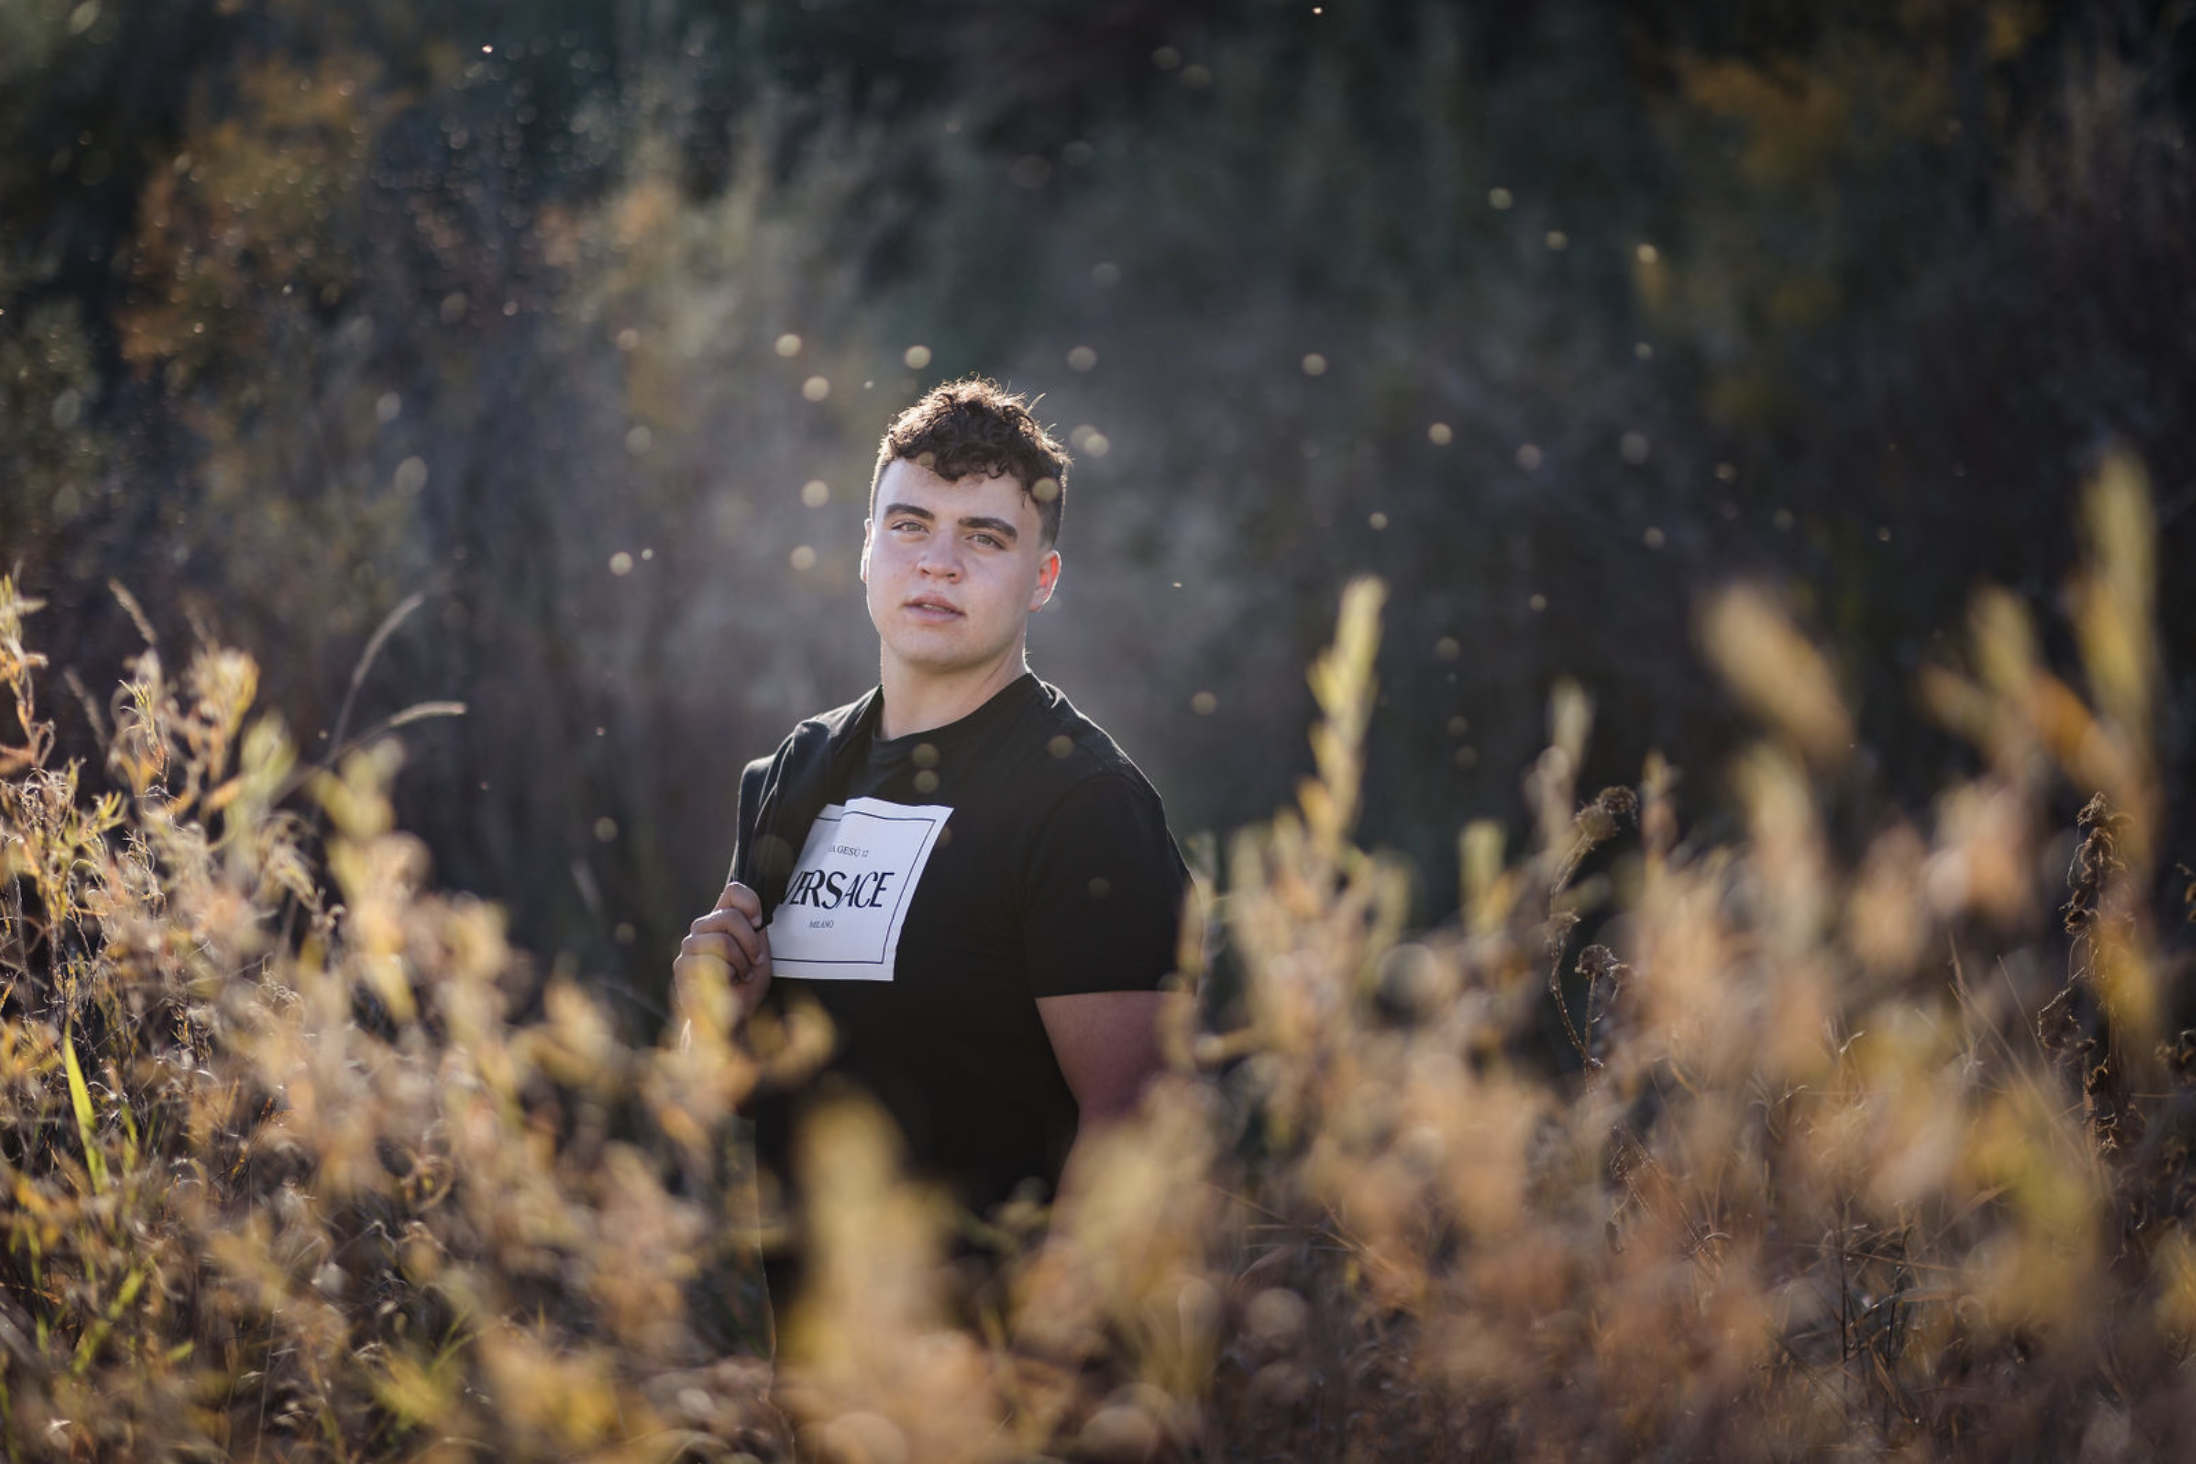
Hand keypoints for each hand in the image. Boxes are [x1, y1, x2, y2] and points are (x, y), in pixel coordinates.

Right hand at [672, 881, 772, 1041]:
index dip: (750, 902)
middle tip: (755, 962)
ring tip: (742, 976)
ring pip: (721, 940)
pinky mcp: (682, 965)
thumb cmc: (746, 986)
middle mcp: (703, 928)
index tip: (760, 923)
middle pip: (730, 916)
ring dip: (741, 963)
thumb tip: (759, 911)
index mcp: (722, 920)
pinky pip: (710, 961)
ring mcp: (689, 946)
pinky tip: (726, 984)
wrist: (731, 1019)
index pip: (733, 891)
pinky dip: (727, 974)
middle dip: (751, 943)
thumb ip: (757, 930)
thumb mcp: (759, 954)